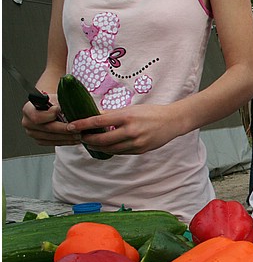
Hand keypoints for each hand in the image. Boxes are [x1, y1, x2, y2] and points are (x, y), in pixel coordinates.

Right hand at [21, 99, 80, 145]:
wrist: (51, 107)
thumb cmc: (53, 102)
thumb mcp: (55, 98)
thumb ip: (58, 103)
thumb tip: (66, 108)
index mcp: (28, 110)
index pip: (37, 116)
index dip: (50, 115)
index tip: (60, 111)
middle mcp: (28, 123)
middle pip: (46, 129)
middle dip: (64, 129)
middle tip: (76, 128)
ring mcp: (33, 133)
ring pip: (51, 138)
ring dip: (67, 137)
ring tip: (79, 134)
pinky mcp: (40, 140)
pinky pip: (53, 143)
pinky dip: (66, 141)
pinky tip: (74, 139)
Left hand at [65, 104, 181, 154]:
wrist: (172, 121)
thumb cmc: (151, 112)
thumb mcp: (131, 109)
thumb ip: (112, 114)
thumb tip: (93, 115)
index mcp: (127, 117)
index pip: (99, 121)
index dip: (83, 125)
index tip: (71, 126)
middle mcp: (130, 131)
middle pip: (102, 139)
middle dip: (88, 139)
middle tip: (81, 137)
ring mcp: (136, 143)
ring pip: (110, 149)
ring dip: (97, 146)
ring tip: (91, 143)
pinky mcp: (140, 151)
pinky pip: (120, 152)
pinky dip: (110, 150)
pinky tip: (106, 146)